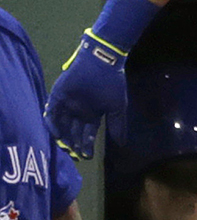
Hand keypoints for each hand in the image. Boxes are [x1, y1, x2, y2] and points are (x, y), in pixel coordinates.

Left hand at [43, 31, 128, 159]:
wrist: (102, 63)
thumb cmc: (112, 84)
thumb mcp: (117, 107)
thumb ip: (117, 125)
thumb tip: (122, 144)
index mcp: (92, 114)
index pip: (87, 134)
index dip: (87, 145)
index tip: (87, 157)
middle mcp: (78, 112)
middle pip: (73, 132)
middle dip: (74, 145)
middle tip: (75, 156)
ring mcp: (67, 105)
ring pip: (61, 125)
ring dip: (63, 137)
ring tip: (66, 148)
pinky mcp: (58, 96)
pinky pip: (52, 112)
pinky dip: (52, 123)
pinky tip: (57, 134)